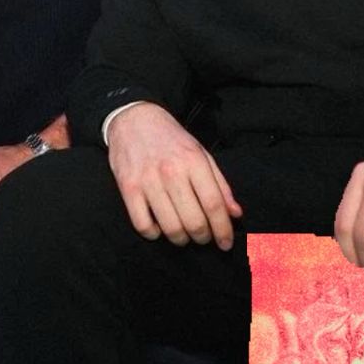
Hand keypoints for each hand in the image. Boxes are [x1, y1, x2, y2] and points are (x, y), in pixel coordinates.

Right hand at [107, 102, 241, 247]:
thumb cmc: (170, 139)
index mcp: (193, 161)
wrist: (133, 119)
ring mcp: (148, 181)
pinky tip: (159, 228)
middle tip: (203, 238)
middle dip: (203, 238)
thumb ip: (219, 184)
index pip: (214, 205)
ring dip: (181, 239)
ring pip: (170, 227)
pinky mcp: (128, 188)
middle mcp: (171, 171)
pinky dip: (154, 234)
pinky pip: (142, 225)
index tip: (225, 244)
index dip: (223, 229)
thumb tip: (235, 213)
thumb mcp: (201, 153)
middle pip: (194, 221)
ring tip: (183, 235)